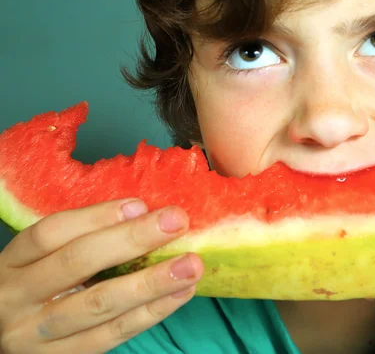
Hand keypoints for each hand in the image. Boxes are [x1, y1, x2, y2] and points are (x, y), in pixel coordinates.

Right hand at [0, 199, 202, 353]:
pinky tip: (180, 293)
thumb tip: (143, 211)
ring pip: (100, 304)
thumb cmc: (41, 283)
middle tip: (177, 221)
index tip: (140, 204)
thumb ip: (83, 235)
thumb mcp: (45, 257)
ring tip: (190, 265)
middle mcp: (17, 297)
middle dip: (132, 239)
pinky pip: (112, 335)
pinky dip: (151, 313)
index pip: (51, 232)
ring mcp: (35, 334)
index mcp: (14, 261)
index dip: (97, 216)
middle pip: (77, 262)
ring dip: (152, 282)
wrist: (8, 336)